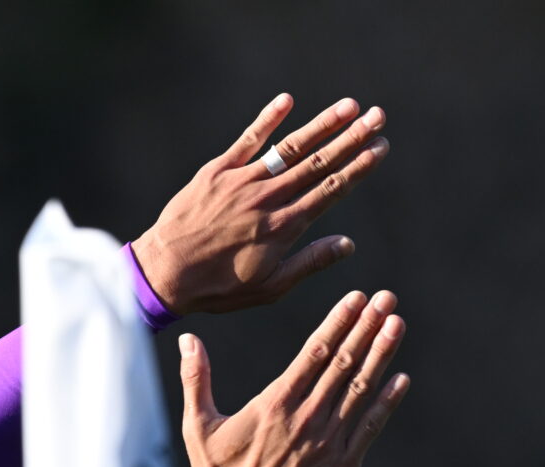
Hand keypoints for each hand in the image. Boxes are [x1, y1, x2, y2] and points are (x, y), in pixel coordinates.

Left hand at [134, 94, 389, 315]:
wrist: (163, 273)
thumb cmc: (217, 287)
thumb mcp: (268, 287)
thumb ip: (309, 262)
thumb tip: (348, 244)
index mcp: (284, 227)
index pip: (331, 189)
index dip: (359, 167)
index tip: (381, 147)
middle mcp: (267, 199)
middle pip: (319, 162)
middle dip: (352, 138)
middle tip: (379, 116)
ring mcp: (241, 182)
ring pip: (290, 148)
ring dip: (322, 125)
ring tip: (350, 106)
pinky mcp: (216, 172)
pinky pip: (246, 141)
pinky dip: (267, 120)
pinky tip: (287, 101)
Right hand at [178, 290, 409, 466]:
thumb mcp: (198, 427)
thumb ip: (196, 380)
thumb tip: (187, 341)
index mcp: (274, 405)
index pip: (315, 353)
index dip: (338, 322)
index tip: (356, 299)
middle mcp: (306, 419)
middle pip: (344, 363)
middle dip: (367, 328)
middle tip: (386, 299)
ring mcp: (328, 444)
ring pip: (361, 390)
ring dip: (381, 355)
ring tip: (397, 325)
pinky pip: (370, 427)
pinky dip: (386, 402)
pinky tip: (400, 379)